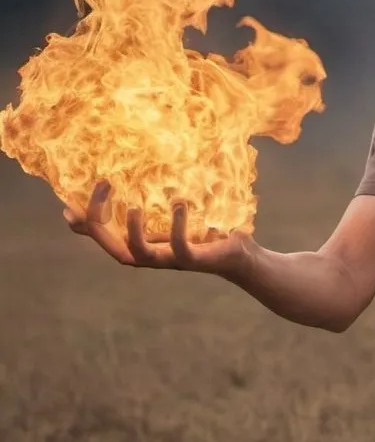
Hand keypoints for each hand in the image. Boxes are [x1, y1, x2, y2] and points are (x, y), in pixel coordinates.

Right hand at [64, 180, 254, 278]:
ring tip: (134, 205)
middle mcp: (149, 255)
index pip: (101, 235)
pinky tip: (178, 203)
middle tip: (105, 184)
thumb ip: (150, 206)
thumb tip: (134, 181)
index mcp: (138, 242)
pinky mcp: (193, 260)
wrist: (236, 253)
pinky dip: (176, 227)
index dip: (82, 222)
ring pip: (137, 254)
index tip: (69, 202)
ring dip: (132, 231)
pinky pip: (178, 248)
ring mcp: (169, 260)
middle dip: (99, 218)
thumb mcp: (169, 216)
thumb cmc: (200, 231)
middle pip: (110, 245)